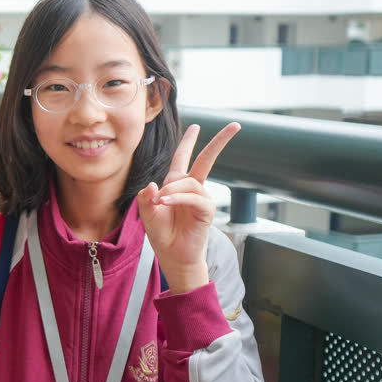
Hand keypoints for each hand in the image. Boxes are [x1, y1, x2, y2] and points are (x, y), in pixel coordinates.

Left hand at [137, 123, 239, 293]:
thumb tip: (153, 185)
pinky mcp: (206, 211)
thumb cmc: (162, 234)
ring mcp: (201, 199)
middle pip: (206, 159)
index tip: (196, 125)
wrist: (173, 256)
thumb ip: (146, 199)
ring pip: (190, 182)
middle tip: (235, 125)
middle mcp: (191, 188)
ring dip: (173, 189)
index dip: (188, 142)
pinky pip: (195, 198)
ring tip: (161, 202)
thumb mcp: (147, 214)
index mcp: (176, 184)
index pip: (183, 158)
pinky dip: (179, 198)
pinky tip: (166, 202)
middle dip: (219, 142)